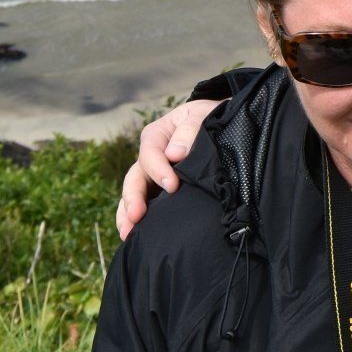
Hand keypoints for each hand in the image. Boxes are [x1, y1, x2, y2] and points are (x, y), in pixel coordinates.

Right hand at [116, 98, 218, 239]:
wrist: (222, 125)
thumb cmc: (211, 117)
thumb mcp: (202, 115)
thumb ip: (190, 130)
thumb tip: (174, 154)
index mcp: (158, 135)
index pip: (150, 153)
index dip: (158, 169)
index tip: (172, 186)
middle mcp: (151, 156)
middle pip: (135, 177)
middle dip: (133, 198)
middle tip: (137, 216)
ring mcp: (154, 176)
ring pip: (134, 194)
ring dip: (128, 213)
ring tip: (128, 233)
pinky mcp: (161, 191)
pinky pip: (146, 205)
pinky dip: (139, 220)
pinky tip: (136, 236)